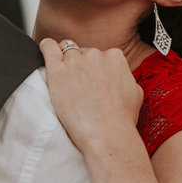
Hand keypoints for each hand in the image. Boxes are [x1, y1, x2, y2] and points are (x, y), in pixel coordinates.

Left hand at [39, 38, 143, 153]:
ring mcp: (76, 62)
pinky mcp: (58, 71)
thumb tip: (120, 76)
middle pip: (82, 52)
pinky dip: (46, 47)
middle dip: (80, 66)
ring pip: (66, 51)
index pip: (99, 54)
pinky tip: (46, 50)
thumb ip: (125, 78)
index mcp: (115, 57)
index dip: (93, 68)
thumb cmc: (121, 120)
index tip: (91, 81)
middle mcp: (96, 55)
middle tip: (78, 87)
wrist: (107, 135)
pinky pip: (48, 47)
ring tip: (65, 81)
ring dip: (65, 62)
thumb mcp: (135, 93)